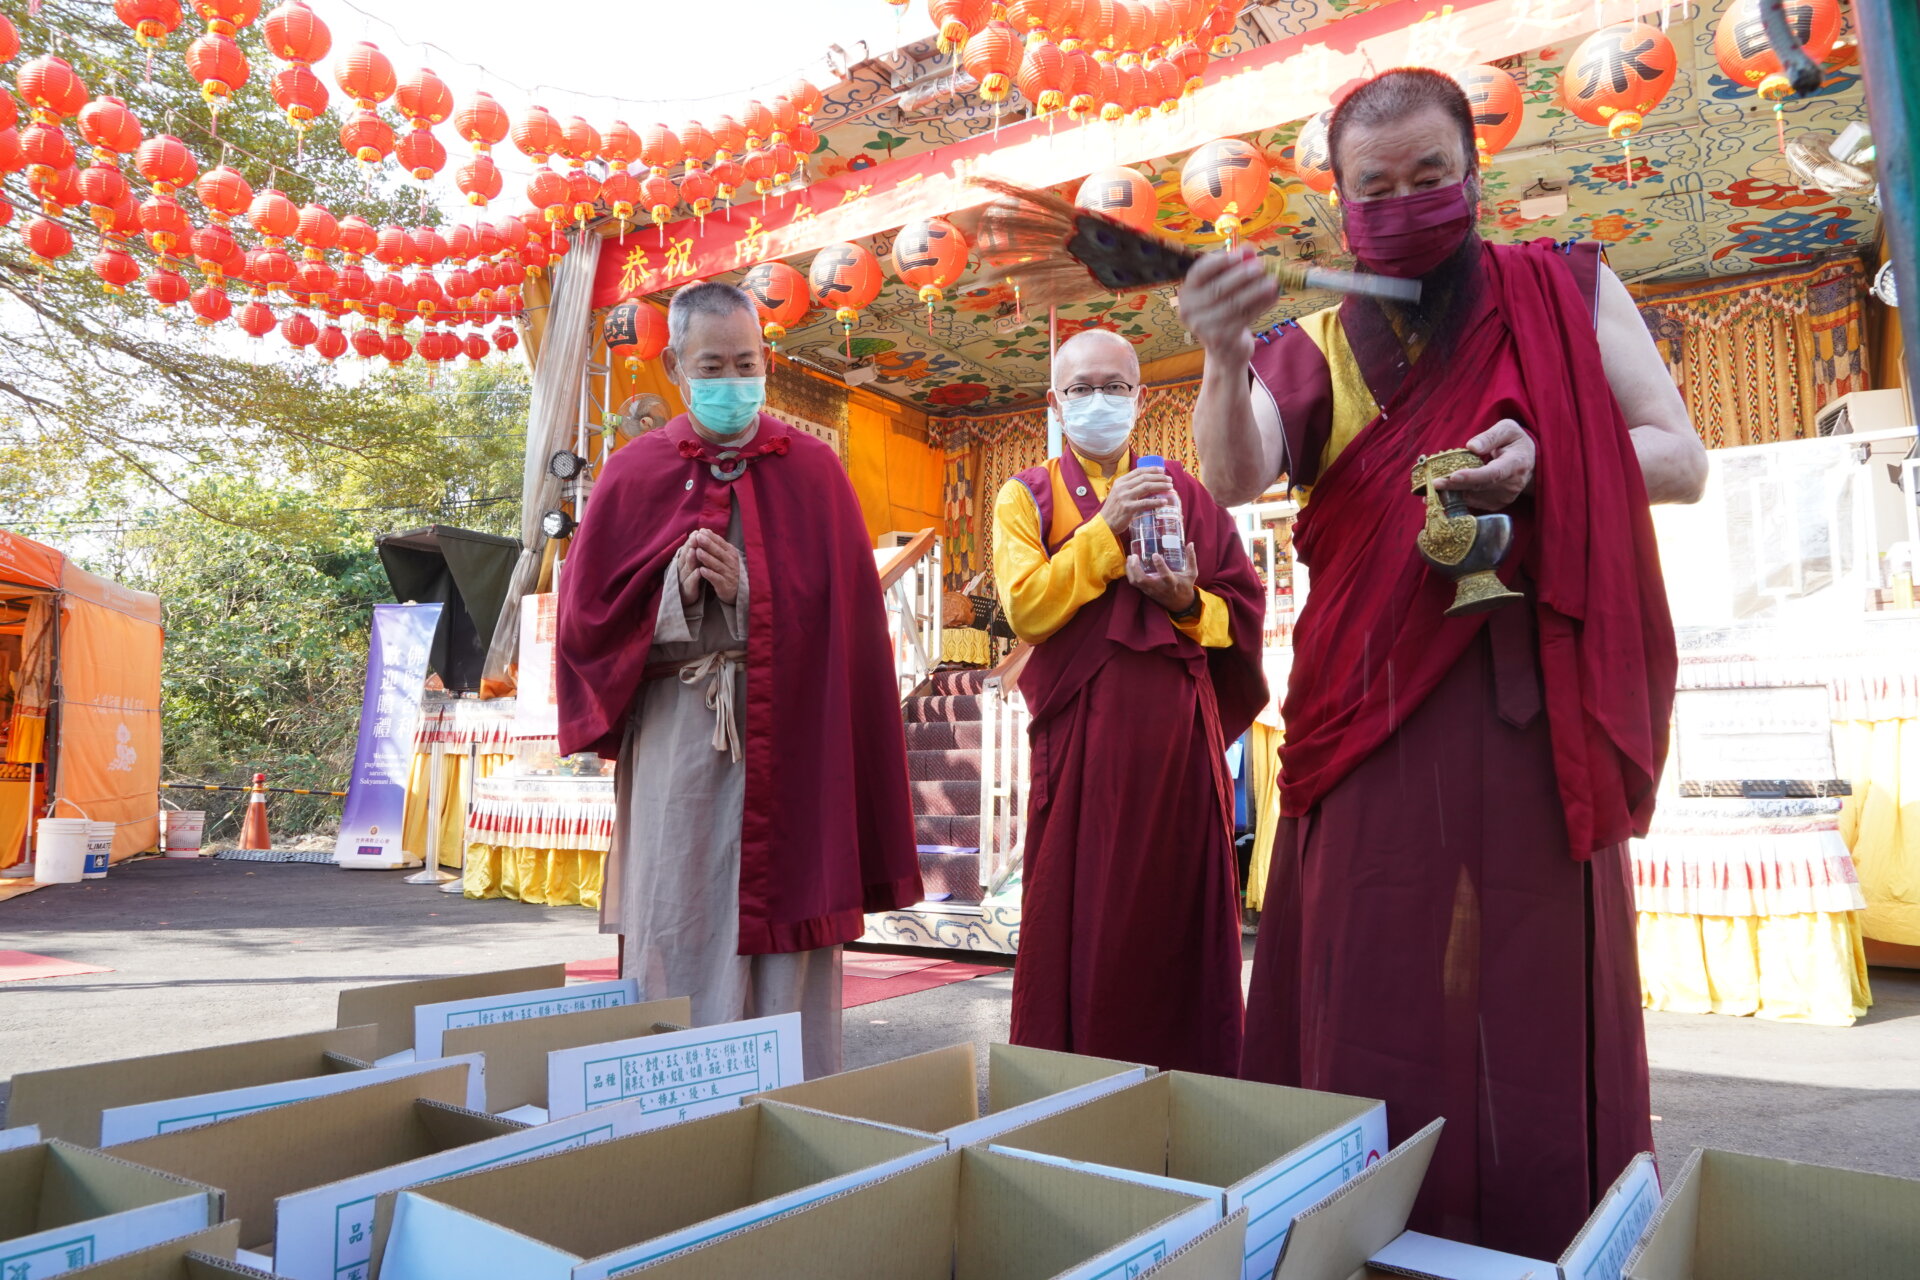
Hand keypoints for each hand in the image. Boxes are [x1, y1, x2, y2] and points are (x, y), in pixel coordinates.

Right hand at [677, 534, 704, 604]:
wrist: (686, 599)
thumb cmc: (690, 578)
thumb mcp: (692, 563)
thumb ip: (694, 551)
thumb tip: (698, 534)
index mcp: (683, 562)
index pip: (687, 549)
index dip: (691, 541)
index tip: (697, 532)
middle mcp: (681, 569)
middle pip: (686, 556)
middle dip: (690, 546)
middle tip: (695, 537)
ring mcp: (683, 580)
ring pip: (687, 568)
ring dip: (691, 559)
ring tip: (695, 551)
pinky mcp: (688, 590)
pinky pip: (691, 583)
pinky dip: (694, 577)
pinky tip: (699, 572)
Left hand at [689, 528, 741, 603]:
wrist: (736, 590)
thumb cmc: (727, 569)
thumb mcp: (724, 555)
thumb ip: (715, 544)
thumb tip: (705, 530)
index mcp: (730, 552)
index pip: (720, 542)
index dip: (711, 537)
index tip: (701, 531)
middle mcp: (731, 562)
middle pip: (718, 552)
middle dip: (708, 544)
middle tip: (698, 537)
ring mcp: (728, 573)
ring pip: (717, 564)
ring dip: (707, 558)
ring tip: (698, 552)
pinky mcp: (724, 585)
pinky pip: (716, 579)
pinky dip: (709, 574)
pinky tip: (701, 570)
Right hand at [1098, 466, 1175, 539]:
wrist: (1104, 524)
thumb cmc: (1114, 510)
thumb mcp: (1118, 494)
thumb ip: (1129, 488)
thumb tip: (1148, 484)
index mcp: (1120, 482)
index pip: (1138, 471)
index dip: (1152, 469)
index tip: (1162, 470)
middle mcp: (1122, 487)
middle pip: (1145, 478)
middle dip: (1159, 477)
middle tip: (1169, 480)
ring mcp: (1125, 497)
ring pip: (1147, 487)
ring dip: (1161, 486)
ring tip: (1170, 487)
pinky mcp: (1128, 508)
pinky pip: (1146, 503)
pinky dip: (1157, 502)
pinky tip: (1164, 502)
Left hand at [1128, 543, 1199, 614]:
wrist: (1179, 604)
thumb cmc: (1185, 586)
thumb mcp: (1192, 573)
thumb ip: (1191, 559)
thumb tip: (1190, 544)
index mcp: (1172, 583)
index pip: (1165, 576)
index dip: (1160, 566)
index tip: (1155, 555)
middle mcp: (1159, 587)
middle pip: (1143, 580)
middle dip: (1136, 568)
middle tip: (1135, 555)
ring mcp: (1150, 590)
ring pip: (1136, 582)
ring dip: (1130, 570)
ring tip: (1130, 557)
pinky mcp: (1145, 591)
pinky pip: (1134, 583)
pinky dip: (1130, 573)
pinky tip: (1129, 563)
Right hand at [1177, 247, 1278, 363]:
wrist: (1225, 349)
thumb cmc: (1224, 312)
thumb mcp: (1226, 288)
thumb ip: (1234, 268)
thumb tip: (1249, 250)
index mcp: (1187, 292)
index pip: (1199, 272)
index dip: (1219, 261)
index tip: (1240, 254)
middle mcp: (1189, 310)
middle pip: (1217, 288)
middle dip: (1241, 275)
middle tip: (1261, 266)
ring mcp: (1203, 326)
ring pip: (1233, 304)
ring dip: (1256, 291)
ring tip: (1273, 282)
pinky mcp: (1220, 339)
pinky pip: (1243, 318)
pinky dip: (1261, 306)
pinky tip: (1273, 298)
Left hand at [1432, 418, 1534, 511]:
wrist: (1528, 461)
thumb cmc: (1515, 442)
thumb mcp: (1507, 429)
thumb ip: (1490, 436)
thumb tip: (1471, 446)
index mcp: (1516, 463)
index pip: (1493, 473)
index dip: (1473, 476)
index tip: (1454, 476)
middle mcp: (1512, 484)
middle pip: (1479, 487)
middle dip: (1455, 486)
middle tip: (1434, 483)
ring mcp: (1505, 497)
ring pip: (1474, 496)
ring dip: (1453, 492)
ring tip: (1436, 485)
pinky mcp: (1497, 504)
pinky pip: (1474, 501)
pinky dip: (1459, 495)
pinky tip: (1448, 489)